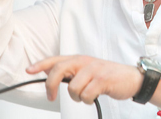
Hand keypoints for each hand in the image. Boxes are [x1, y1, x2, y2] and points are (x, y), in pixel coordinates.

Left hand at [26, 55, 142, 103]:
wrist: (132, 78)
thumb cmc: (107, 76)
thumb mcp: (88, 71)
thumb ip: (71, 71)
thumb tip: (51, 75)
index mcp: (79, 59)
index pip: (56, 60)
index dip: (40, 64)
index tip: (29, 70)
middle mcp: (84, 62)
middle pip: (59, 70)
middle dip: (51, 85)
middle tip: (51, 97)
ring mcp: (93, 70)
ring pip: (72, 88)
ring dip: (77, 97)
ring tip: (86, 95)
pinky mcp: (102, 80)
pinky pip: (86, 95)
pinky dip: (87, 100)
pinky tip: (95, 96)